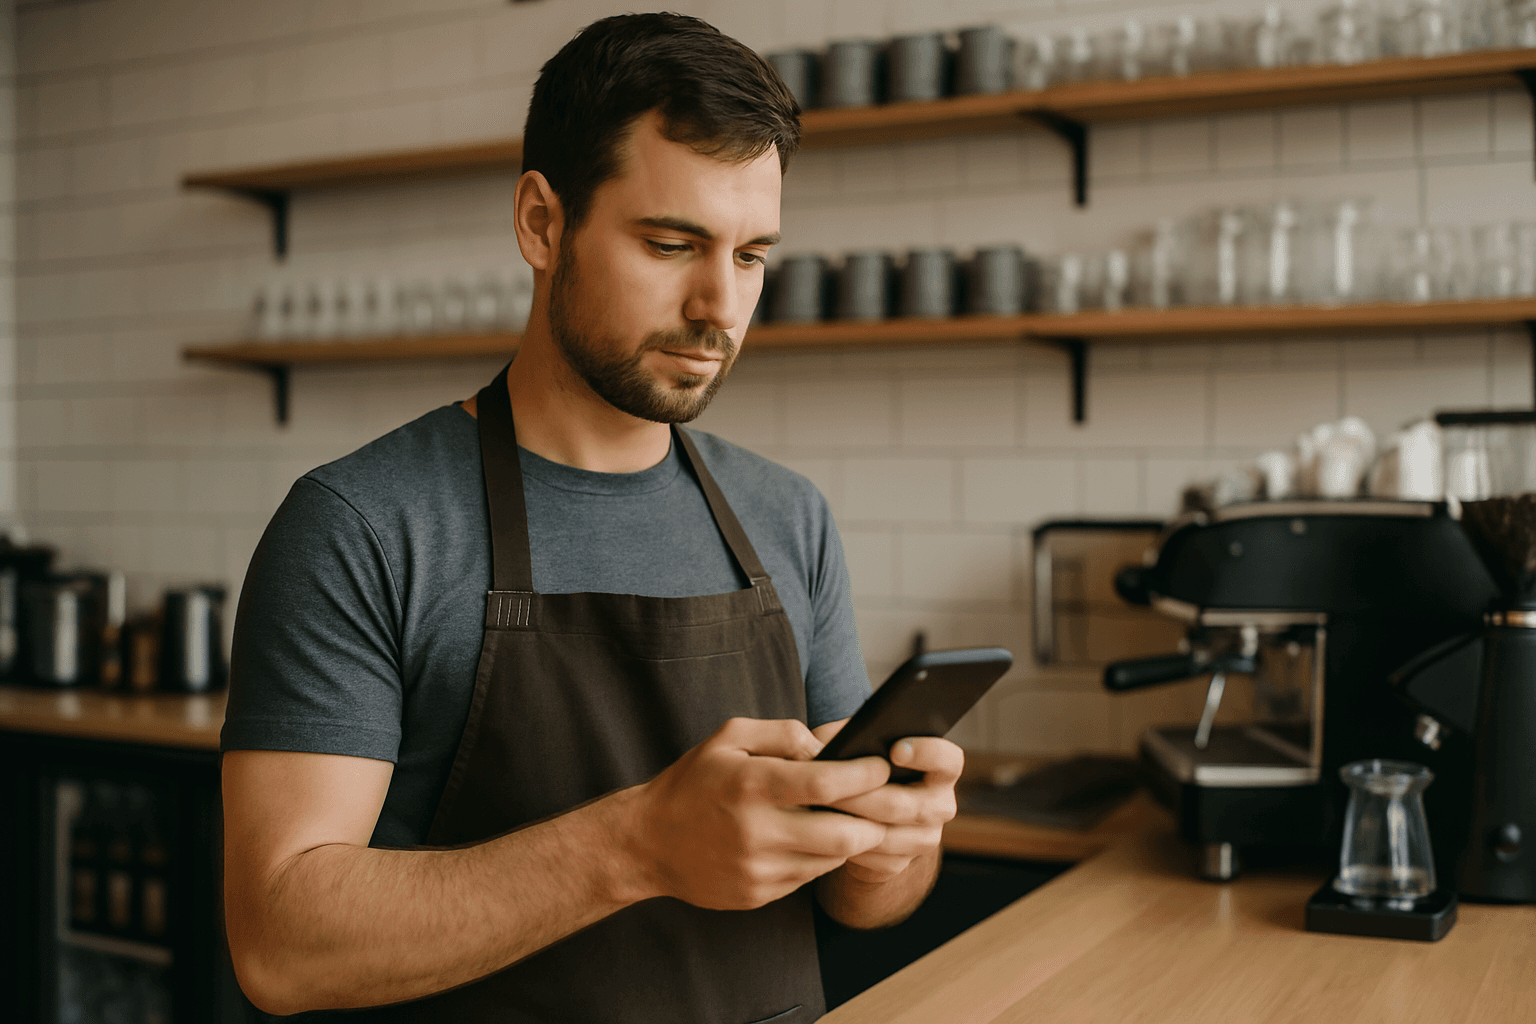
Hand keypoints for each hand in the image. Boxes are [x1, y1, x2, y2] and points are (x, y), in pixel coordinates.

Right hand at [628, 717, 890, 911]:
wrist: (648, 842)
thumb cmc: (694, 781)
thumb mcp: (729, 737)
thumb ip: (781, 732)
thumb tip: (827, 746)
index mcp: (750, 784)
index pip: (827, 782)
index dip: (865, 774)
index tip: (882, 765)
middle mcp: (756, 831)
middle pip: (844, 834)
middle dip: (875, 818)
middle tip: (884, 801)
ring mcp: (758, 868)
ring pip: (832, 859)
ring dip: (851, 838)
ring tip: (852, 817)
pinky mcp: (758, 894)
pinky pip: (809, 876)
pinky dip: (822, 856)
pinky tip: (815, 838)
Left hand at [814, 724, 962, 884]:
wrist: (861, 814)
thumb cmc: (858, 765)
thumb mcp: (850, 743)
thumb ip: (838, 736)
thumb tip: (810, 739)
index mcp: (940, 768)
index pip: (948, 760)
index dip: (927, 754)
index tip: (896, 750)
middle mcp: (940, 805)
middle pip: (905, 804)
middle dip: (862, 796)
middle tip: (828, 788)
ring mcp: (925, 838)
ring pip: (887, 836)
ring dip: (850, 823)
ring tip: (819, 809)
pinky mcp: (902, 863)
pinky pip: (874, 859)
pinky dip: (848, 846)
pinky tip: (825, 833)